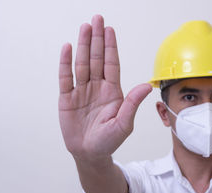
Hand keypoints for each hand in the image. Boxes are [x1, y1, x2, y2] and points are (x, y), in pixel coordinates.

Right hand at [58, 15, 151, 161]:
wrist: (89, 153)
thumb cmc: (109, 141)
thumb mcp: (123, 124)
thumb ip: (132, 104)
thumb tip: (146, 86)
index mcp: (113, 92)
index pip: (112, 65)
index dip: (111, 47)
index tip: (109, 30)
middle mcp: (98, 87)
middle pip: (97, 59)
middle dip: (97, 39)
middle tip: (96, 19)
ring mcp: (82, 91)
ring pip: (82, 64)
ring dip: (83, 46)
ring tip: (85, 28)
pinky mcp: (67, 98)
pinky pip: (66, 78)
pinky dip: (66, 63)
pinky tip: (68, 48)